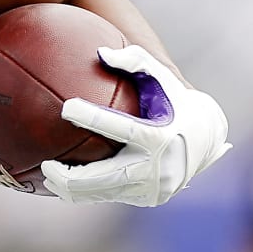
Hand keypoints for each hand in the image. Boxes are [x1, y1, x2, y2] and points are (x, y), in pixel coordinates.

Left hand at [40, 45, 231, 205]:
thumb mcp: (160, 77)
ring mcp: (154, 187)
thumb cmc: (173, 100)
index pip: (122, 128)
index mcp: (161, 136)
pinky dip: (84, 192)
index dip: (93, 118)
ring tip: (46, 177)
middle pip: (104, 177)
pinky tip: (62, 185)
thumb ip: (135, 61)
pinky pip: (109, 196)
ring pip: (102, 193)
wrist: (207, 138)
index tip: (65, 107)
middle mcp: (158, 166)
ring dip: (70, 188)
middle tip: (45, 165)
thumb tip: (100, 53)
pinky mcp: (149, 198)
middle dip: (69, 175)